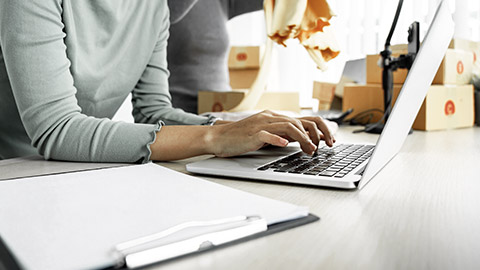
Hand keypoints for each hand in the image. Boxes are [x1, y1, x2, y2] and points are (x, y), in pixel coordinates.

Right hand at [208, 110, 334, 157]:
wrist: (219, 138)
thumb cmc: (242, 138)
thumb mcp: (267, 134)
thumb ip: (284, 134)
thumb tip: (304, 140)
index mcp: (275, 117)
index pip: (304, 119)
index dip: (320, 129)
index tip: (329, 141)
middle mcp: (271, 117)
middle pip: (301, 122)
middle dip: (316, 135)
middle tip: (323, 148)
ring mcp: (261, 124)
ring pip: (289, 126)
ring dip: (303, 139)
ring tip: (310, 150)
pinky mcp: (252, 133)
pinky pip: (267, 134)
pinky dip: (278, 139)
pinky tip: (284, 145)